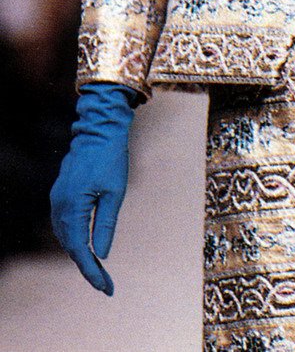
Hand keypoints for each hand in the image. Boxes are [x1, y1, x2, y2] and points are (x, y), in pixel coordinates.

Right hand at [50, 82, 137, 294]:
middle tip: (105, 284)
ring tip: (97, 271)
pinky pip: (64, 224)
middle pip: (71, 247)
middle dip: (87, 267)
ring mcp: (57, 200)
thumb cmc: (111, 159)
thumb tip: (103, 254)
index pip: (80, 250)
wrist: (99, 130)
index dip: (92, 272)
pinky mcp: (60, 194)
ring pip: (65, 237)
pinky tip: (85, 247)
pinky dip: (74, 239)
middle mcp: (59, 206)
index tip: (105, 288)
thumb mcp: (115, 193)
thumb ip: (106, 224)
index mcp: (73, 207)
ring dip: (79, 254)